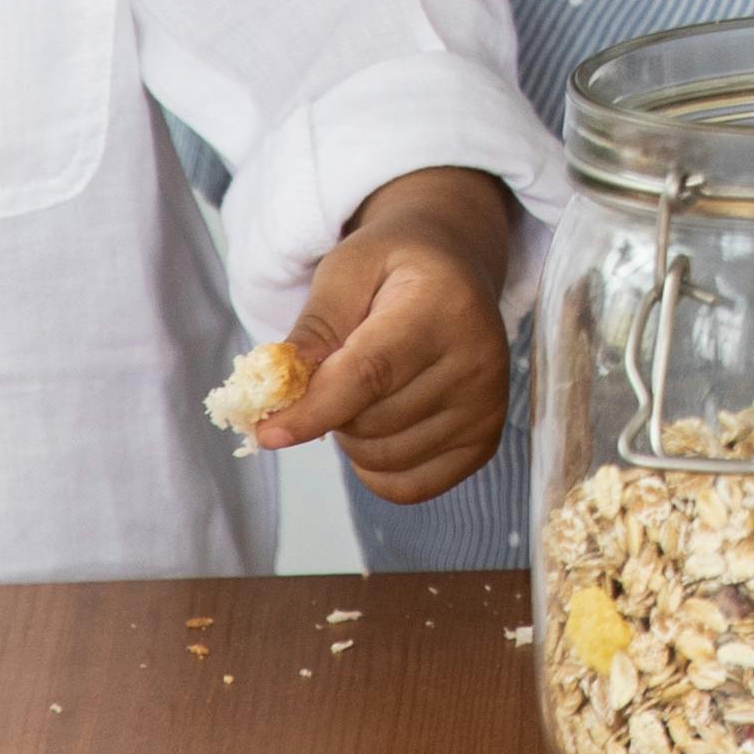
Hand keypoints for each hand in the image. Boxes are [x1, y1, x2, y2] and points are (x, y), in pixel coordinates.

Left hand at [254, 170, 516, 500]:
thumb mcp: (344, 272)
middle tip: (337, 368)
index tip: (266, 432)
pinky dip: (376, 468)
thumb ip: (313, 330)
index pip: (369, 374)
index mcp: (442, 305)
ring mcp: (486, 405)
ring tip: (368, 387)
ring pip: (382, 458)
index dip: (314, 409)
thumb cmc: (392, 267)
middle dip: (330, 409)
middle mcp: (477, 359)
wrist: (456, 267)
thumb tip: (277, 396)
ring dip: (353, 436)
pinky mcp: (485, 440)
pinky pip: (408, 486)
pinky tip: (382, 424)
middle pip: (369, 422)